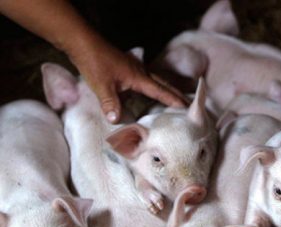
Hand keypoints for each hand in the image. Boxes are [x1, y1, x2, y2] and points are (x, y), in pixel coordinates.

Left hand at [68, 34, 186, 122]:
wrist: (83, 43)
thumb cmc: (94, 62)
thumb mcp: (101, 85)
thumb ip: (110, 103)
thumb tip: (116, 121)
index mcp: (138, 77)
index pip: (160, 91)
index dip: (173, 100)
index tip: (186, 107)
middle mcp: (140, 72)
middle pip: (163, 84)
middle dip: (176, 94)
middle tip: (189, 103)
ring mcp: (134, 69)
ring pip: (156, 81)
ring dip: (167, 89)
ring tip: (176, 99)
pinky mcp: (127, 68)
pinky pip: (146, 80)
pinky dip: (154, 86)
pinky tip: (150, 92)